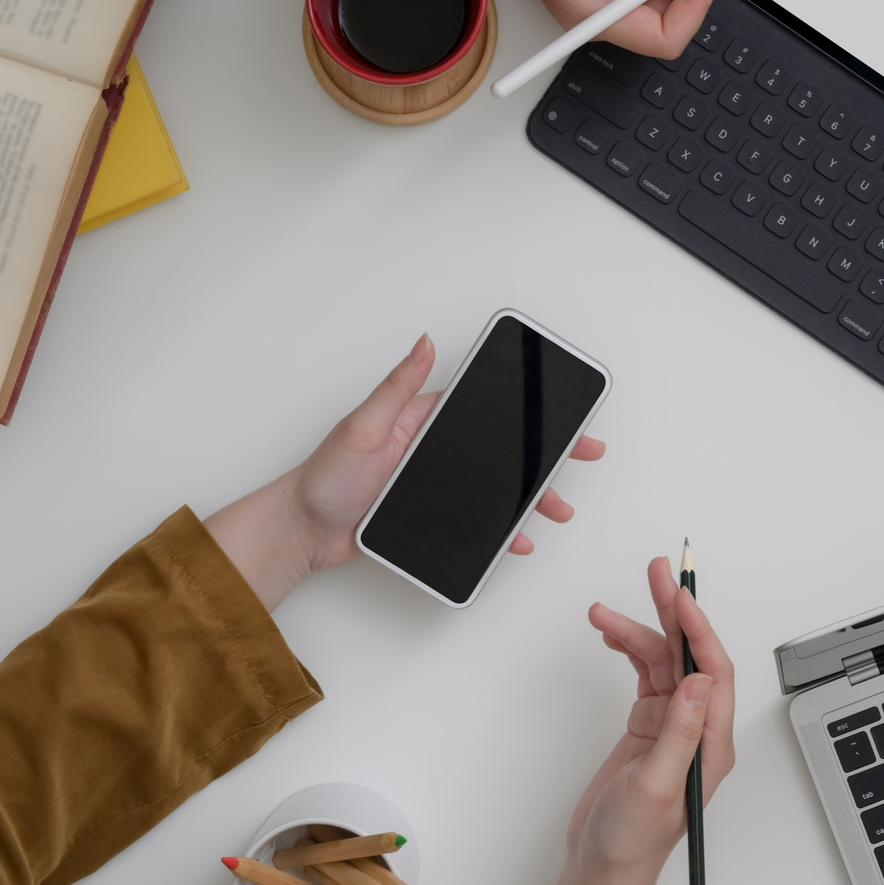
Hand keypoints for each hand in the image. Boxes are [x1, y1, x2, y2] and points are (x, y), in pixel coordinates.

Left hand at [203, 336, 605, 608]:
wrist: (302, 531)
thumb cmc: (323, 476)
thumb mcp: (363, 425)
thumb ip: (399, 388)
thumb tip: (425, 344)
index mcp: (422, 422)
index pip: (485, 410)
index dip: (525, 410)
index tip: (558, 410)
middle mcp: (433, 453)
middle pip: (502, 452)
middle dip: (544, 456)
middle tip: (581, 456)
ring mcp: (434, 488)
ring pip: (496, 491)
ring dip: (530, 499)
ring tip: (556, 508)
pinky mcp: (428, 520)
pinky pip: (475, 525)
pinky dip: (501, 534)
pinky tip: (519, 540)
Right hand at [534, 556, 734, 884]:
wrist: (602, 863)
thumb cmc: (633, 839)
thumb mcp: (657, 785)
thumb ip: (681, 731)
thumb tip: (702, 682)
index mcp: (712, 742)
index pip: (714, 672)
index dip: (698, 630)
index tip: (679, 598)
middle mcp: (697, 729)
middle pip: (690, 656)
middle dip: (674, 613)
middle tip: (658, 573)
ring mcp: (671, 726)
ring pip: (660, 663)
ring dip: (636, 633)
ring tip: (604, 613)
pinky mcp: (647, 728)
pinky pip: (643, 676)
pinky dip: (627, 651)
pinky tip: (612, 637)